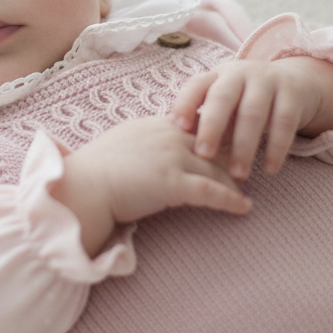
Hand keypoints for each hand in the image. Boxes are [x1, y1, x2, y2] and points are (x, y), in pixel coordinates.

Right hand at [51, 116, 251, 256]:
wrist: (83, 187)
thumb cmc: (95, 169)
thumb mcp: (123, 142)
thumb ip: (143, 140)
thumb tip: (151, 145)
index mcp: (157, 124)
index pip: (197, 124)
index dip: (217, 134)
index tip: (234, 142)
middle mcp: (169, 136)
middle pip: (214, 144)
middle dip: (234, 155)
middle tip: (249, 166)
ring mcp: (172, 158)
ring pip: (217, 168)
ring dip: (237, 181)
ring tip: (249, 190)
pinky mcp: (172, 183)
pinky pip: (211, 192)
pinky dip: (231, 200)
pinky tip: (245, 208)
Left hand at [171, 56, 332, 179]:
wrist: (295, 80)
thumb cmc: (246, 100)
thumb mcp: (225, 102)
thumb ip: (205, 119)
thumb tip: (174, 148)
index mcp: (217, 76)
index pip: (196, 86)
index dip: (185, 104)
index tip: (177, 128)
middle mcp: (240, 74)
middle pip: (223, 98)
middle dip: (212, 127)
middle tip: (204, 156)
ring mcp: (268, 81)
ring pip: (253, 113)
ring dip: (244, 145)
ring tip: (237, 174)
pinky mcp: (293, 94)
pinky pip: (284, 122)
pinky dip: (277, 148)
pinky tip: (269, 169)